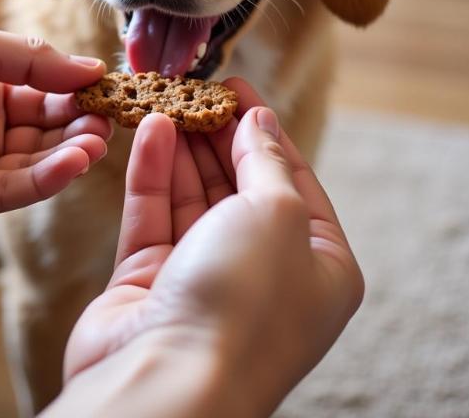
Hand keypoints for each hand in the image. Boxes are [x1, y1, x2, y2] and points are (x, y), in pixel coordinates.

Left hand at [0, 13, 110, 215]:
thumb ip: (30, 61)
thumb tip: (92, 68)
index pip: (50, 100)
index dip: (81, 97)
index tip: (113, 93)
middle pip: (47, 137)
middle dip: (80, 130)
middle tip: (110, 122)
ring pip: (32, 167)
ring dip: (68, 157)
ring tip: (97, 143)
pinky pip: (4, 192)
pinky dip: (41, 181)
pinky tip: (70, 163)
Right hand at [62, 79, 362, 416]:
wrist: (168, 383)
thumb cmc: (243, 302)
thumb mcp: (277, 214)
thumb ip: (267, 162)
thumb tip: (259, 121)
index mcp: (317, 265)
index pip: (293, 180)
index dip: (266, 129)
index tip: (236, 85)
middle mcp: (263, 272)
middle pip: (240, 185)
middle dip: (219, 134)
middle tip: (197, 87)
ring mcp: (204, 277)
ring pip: (193, 196)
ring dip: (182, 147)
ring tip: (169, 99)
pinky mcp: (151, 281)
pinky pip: (155, 214)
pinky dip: (154, 171)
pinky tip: (152, 130)